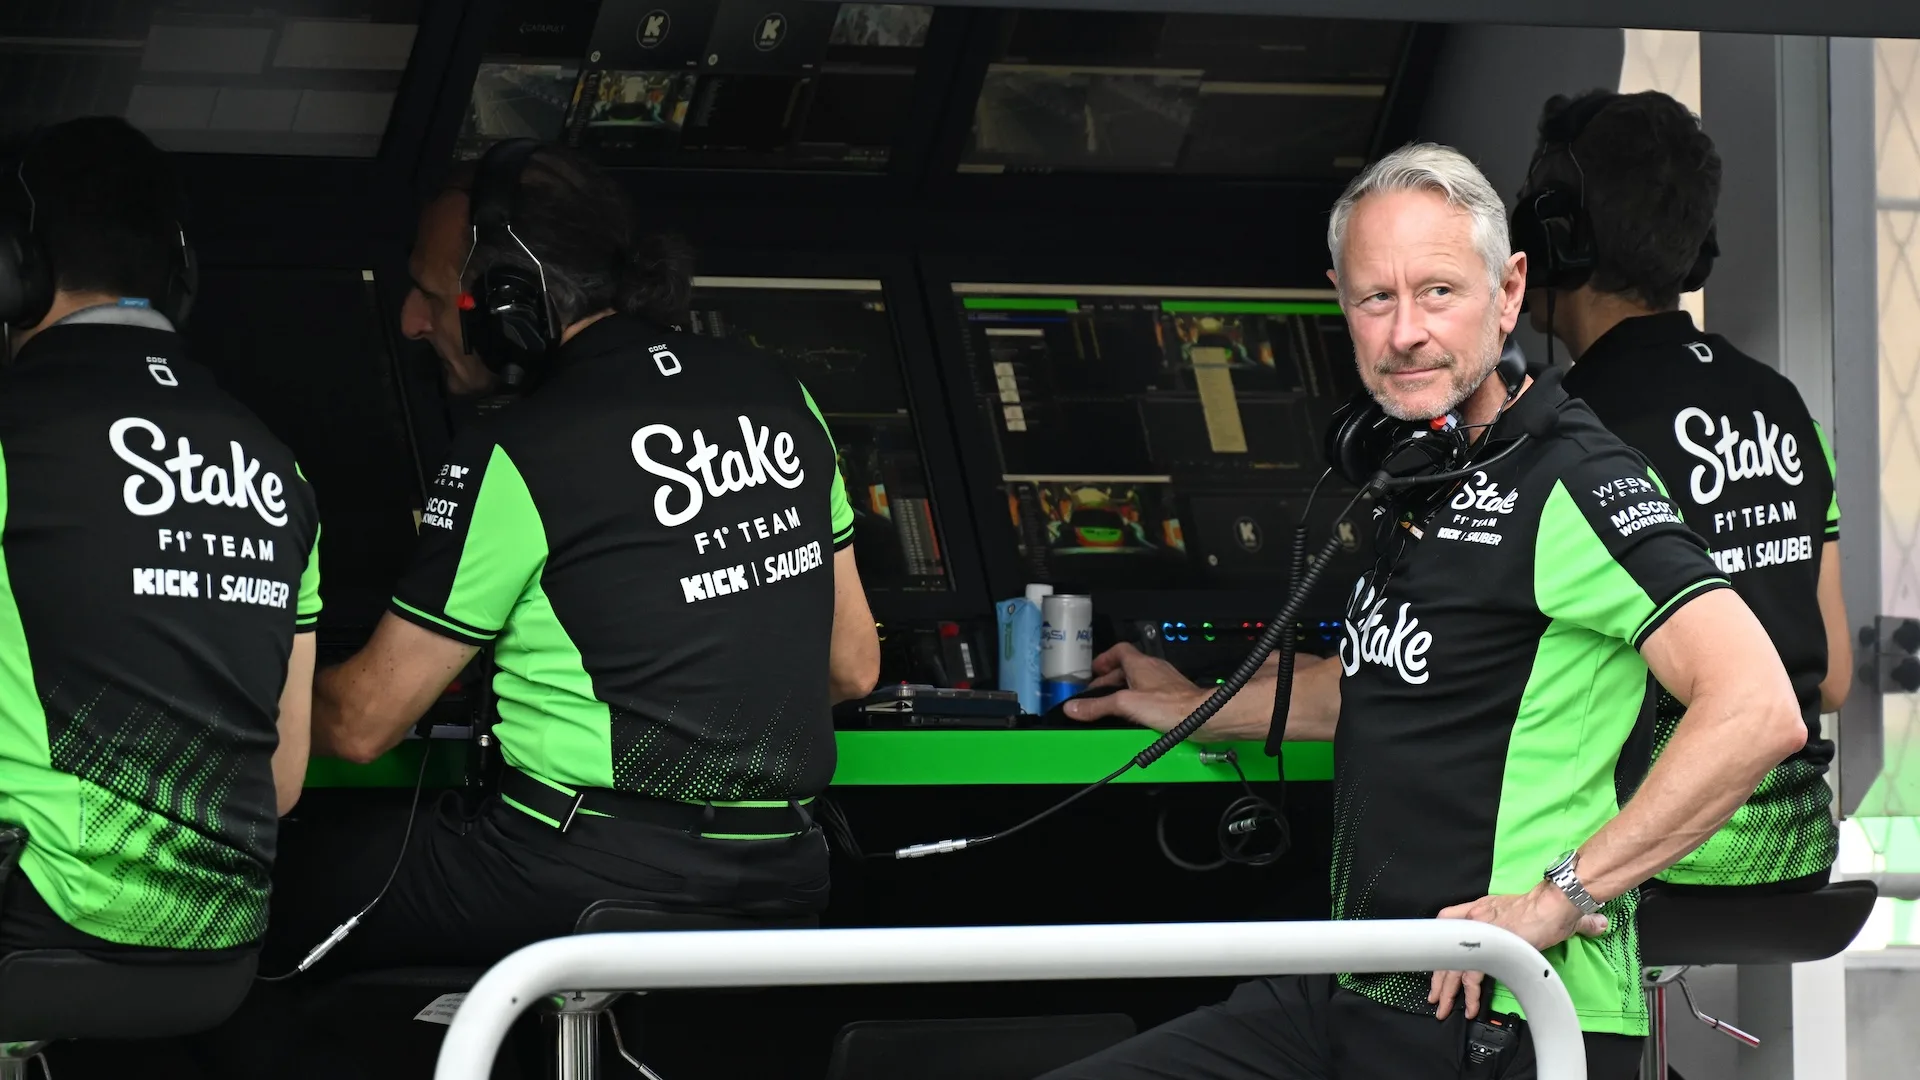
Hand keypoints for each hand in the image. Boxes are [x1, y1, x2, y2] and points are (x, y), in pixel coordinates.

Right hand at [1061, 643, 1207, 733]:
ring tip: (1112, 703)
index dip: (1104, 658)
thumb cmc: (1172, 706)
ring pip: (1139, 680)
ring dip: (1124, 689)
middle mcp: (1154, 669)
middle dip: (1110, 678)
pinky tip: (1134, 715)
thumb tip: (1074, 707)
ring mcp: (1165, 682)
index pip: (1119, 650)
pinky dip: (1138, 700)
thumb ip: (1098, 705)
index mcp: (1141, 664)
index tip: (1093, 670)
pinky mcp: (1173, 696)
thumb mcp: (1125, 704)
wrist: (1202, 717)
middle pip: (1127, 667)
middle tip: (1097, 691)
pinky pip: (1150, 693)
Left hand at [1427, 881, 1609, 1020]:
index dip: (1440, 942)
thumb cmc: (1551, 905)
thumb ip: (1542, 921)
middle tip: (1436, 996)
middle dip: (1438, 976)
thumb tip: (1586, 925)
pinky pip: (1471, 977)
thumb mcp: (1531, 909)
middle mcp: (1475, 920)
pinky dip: (1470, 995)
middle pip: (1445, 950)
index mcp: (1481, 909)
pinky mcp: (1492, 950)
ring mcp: (1481, 935)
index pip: (1447, 920)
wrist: (1556, 903)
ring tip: (1444, 1008)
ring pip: (1453, 967)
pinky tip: (1471, 1007)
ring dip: (1447, 991)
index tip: (1439, 960)